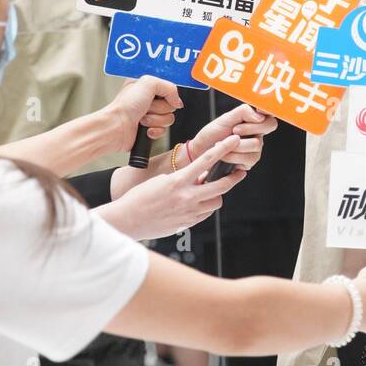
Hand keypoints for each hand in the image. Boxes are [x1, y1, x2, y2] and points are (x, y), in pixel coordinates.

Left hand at [103, 76, 182, 151]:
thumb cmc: (125, 105)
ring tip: (142, 119)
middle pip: (171, 104)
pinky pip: (164, 131)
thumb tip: (177, 102)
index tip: (160, 96)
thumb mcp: (149, 83)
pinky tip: (144, 129)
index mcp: (146, 86)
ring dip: (156, 120)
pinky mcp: (148, 130)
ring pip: (169, 118)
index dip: (168, 93)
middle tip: (146, 107)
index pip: (168, 88)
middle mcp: (147, 100)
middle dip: (160, 108)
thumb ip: (169, 87)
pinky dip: (155, 130)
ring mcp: (148, 115)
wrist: (116, 127)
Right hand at [109, 135, 244, 240]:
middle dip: (233, 178)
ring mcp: (188, 212)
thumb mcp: (161, 181)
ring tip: (208, 190)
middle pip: (221, 186)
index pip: (206, 161)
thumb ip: (183, 179)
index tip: (233, 141)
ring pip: (216, 202)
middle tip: (239, 172)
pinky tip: (197, 203)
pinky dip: (205, 207)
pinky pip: (205, 214)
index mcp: (177, 181)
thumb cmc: (139, 198)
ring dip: (216, 195)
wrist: (126, 221)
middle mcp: (186, 197)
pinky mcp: (187, 224)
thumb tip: (200, 178)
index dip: (223, 149)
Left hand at [187, 104, 276, 169]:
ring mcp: (255, 149)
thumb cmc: (212, 134)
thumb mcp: (225, 119)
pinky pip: (248, 158)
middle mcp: (257, 134)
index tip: (259, 110)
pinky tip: (225, 154)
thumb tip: (260, 116)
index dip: (269, 111)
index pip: (270, 114)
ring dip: (236, 145)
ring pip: (257, 144)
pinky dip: (233, 156)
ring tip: (223, 144)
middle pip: (270, 126)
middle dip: (250, 128)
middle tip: (234, 130)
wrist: (200, 152)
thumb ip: (243, 112)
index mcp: (253, 121)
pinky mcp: (249, 162)